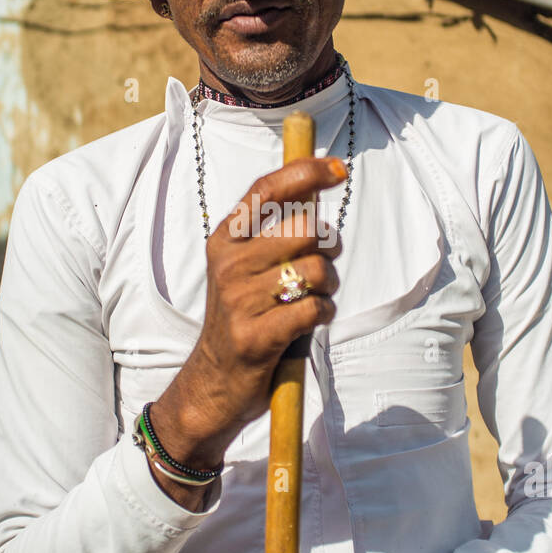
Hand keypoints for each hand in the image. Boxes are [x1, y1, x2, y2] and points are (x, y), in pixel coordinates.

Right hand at [146, 157, 346, 501]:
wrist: (213, 383)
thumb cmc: (244, 317)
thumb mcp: (246, 269)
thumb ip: (275, 233)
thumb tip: (317, 189)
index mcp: (225, 240)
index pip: (267, 190)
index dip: (306, 173)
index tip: (338, 168)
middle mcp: (228, 264)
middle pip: (305, 230)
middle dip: (328, 248)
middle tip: (320, 270)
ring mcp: (239, 300)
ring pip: (316, 271)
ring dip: (328, 288)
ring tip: (310, 301)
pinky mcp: (256, 335)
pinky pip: (315, 309)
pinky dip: (323, 314)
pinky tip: (307, 323)